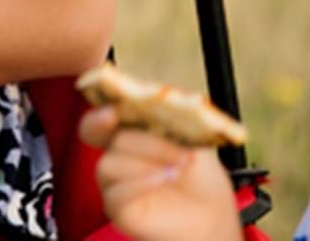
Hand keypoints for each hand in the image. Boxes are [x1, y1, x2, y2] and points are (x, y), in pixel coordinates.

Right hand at [78, 107, 241, 240]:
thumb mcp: (195, 137)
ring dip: (147, 157)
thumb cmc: (201, 178)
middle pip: (95, 132)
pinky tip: (167, 177)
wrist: (213, 215)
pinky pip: (117, 192)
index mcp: (128, 131)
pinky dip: (143, 182)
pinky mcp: (117, 207)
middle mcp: (115, 153)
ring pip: (108, 162)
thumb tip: (162, 93)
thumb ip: (175, 115)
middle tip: (135, 124)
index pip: (100, 114)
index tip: (113, 108)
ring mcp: (113, 181)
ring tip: (179, 164)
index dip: (99, 109)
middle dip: (114, 127)